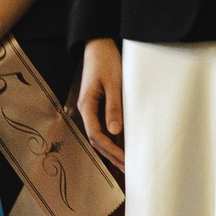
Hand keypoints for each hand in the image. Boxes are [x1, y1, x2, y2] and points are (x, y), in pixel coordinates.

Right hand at [77, 39, 124, 169]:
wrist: (98, 45)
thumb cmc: (106, 61)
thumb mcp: (113, 83)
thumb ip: (113, 107)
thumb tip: (115, 132)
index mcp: (87, 106)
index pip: (96, 135)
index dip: (110, 150)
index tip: (125, 159)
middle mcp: (86, 110)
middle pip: (97, 140)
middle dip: (112, 156)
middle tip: (129, 170)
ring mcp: (91, 109)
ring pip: (100, 136)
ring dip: (112, 150)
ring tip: (127, 164)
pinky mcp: (98, 106)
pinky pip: (104, 127)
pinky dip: (113, 139)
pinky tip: (124, 146)